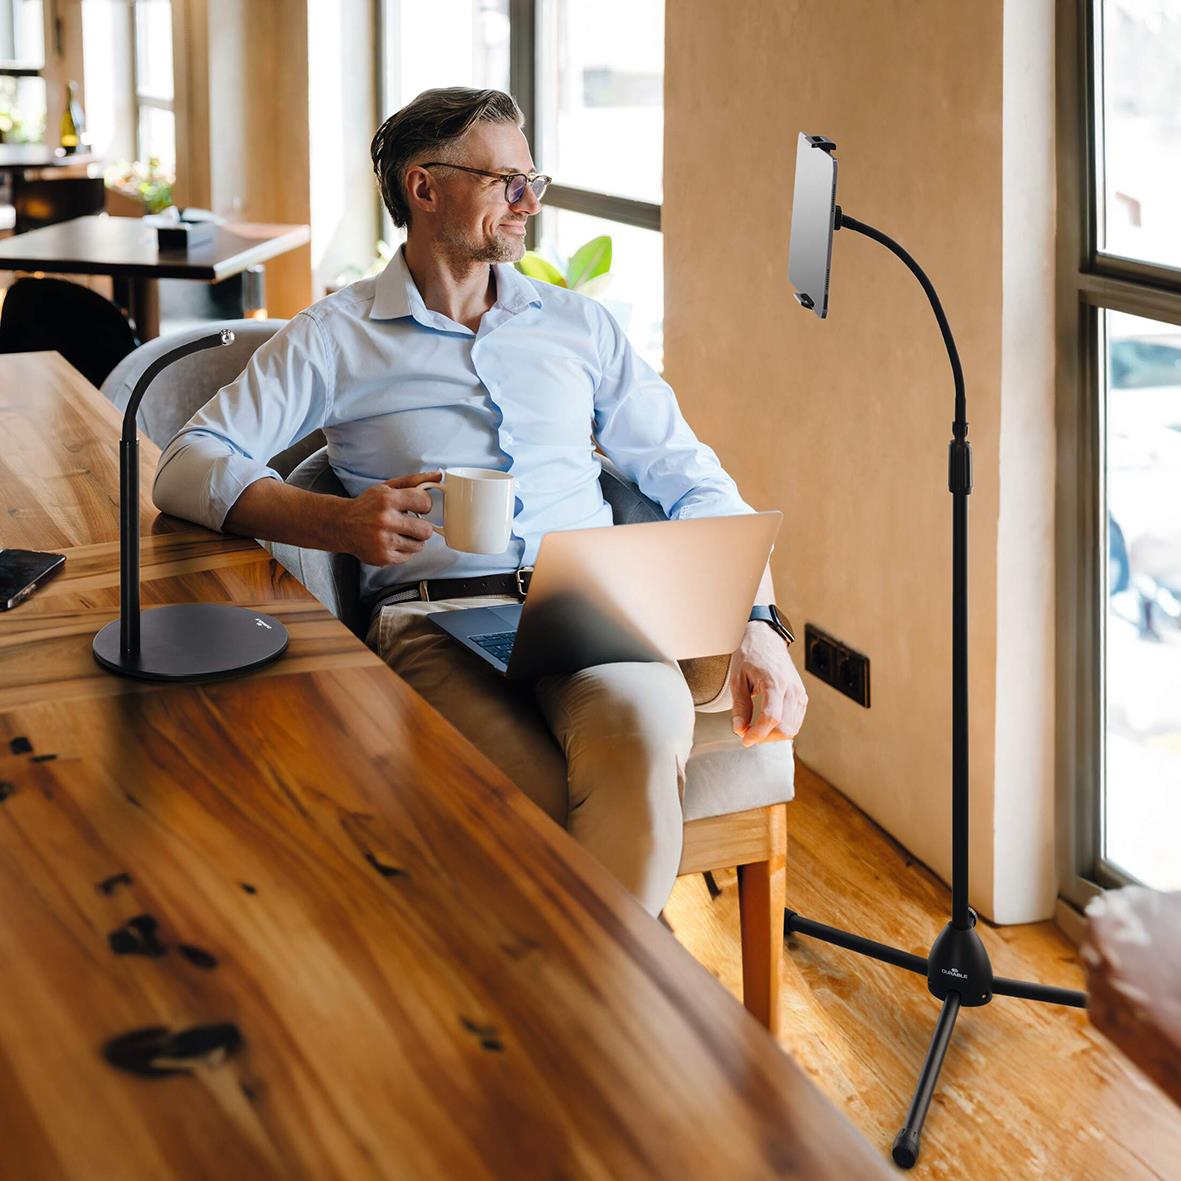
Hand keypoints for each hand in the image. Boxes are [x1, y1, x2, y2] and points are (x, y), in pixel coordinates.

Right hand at [340, 471, 440, 566]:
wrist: (341, 525)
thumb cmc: (367, 505)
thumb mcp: (387, 487)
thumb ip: (414, 481)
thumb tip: (438, 476)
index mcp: (387, 499)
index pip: (425, 502)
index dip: (424, 505)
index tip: (417, 507)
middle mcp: (385, 520)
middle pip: (426, 530)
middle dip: (422, 527)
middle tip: (411, 523)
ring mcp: (383, 541)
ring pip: (419, 545)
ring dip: (414, 540)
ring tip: (401, 533)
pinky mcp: (382, 557)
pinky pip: (408, 557)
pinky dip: (404, 550)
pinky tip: (393, 542)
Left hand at [730, 621, 807, 745]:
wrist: (766, 639)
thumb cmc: (750, 655)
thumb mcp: (738, 679)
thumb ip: (740, 706)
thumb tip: (740, 729)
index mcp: (775, 682)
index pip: (771, 718)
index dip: (757, 734)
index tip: (744, 739)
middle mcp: (791, 688)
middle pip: (784, 728)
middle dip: (765, 737)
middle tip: (748, 734)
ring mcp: (799, 692)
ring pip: (792, 728)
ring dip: (773, 735)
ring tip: (756, 729)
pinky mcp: (802, 696)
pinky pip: (796, 721)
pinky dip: (782, 728)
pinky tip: (768, 724)